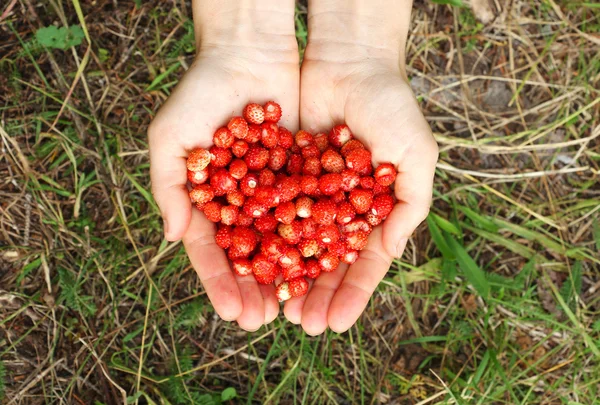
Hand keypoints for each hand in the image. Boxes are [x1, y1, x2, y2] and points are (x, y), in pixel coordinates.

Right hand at [148, 1, 298, 330]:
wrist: (250, 51)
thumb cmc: (201, 91)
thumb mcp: (171, 135)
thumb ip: (167, 186)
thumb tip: (171, 238)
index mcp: (208, 202)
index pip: (212, 253)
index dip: (221, 284)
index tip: (234, 314)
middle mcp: (243, 203)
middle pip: (250, 257)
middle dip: (257, 290)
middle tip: (266, 323)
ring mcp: (275, 192)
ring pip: (285, 242)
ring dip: (290, 277)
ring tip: (299, 310)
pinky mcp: (306, 175)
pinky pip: (315, 212)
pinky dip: (319, 239)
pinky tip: (327, 267)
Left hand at [284, 3, 437, 333]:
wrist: (347, 60)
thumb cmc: (391, 106)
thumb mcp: (417, 155)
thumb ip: (411, 206)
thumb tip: (390, 253)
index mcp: (371, 212)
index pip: (360, 263)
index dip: (350, 294)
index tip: (335, 324)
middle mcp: (337, 209)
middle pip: (323, 262)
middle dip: (313, 295)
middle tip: (301, 327)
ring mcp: (307, 193)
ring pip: (292, 244)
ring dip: (283, 277)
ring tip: (272, 310)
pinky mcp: (278, 175)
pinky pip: (266, 211)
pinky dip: (259, 238)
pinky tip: (250, 265)